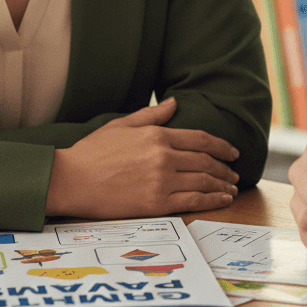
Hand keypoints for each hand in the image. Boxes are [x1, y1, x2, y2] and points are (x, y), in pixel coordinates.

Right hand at [45, 97, 239, 217]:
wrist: (71, 180)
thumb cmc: (92, 153)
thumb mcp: (122, 125)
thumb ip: (152, 115)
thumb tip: (175, 103)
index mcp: (157, 135)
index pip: (201, 139)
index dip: (222, 146)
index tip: (233, 152)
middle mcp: (164, 156)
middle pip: (206, 161)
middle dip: (225, 168)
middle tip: (235, 173)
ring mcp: (161, 180)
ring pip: (204, 181)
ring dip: (223, 185)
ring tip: (232, 188)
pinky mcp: (156, 203)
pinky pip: (194, 200)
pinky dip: (213, 200)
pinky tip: (222, 200)